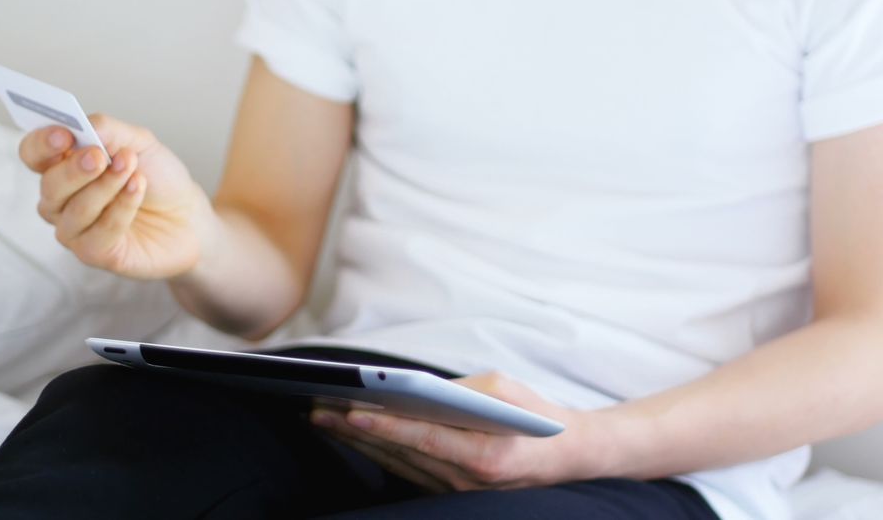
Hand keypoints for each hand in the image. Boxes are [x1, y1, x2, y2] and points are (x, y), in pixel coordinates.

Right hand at [20, 114, 208, 278]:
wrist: (188, 215)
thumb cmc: (157, 178)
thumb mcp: (138, 142)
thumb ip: (106, 129)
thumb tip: (80, 124)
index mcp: (63, 165)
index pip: (33, 153)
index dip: (42, 144)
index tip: (65, 134)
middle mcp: (61, 199)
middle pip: (49, 185)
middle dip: (75, 169)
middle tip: (102, 156)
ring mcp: (74, 229)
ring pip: (74, 210)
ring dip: (106, 187)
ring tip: (133, 171)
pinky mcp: (93, 253)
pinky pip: (98, 232)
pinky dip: (121, 208)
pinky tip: (137, 190)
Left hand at [310, 373, 609, 492]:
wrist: (564, 457)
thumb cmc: (534, 417)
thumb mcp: (505, 391)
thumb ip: (460, 391)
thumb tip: (414, 389)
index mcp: (485, 456)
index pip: (424, 439)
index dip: (385, 426)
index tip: (351, 411)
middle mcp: (467, 481)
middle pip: (400, 453)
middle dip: (355, 431)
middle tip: (318, 409)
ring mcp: (456, 491)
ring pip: (396, 463)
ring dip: (357, 442)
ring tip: (323, 419)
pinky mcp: (448, 492)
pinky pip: (405, 470)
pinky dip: (376, 451)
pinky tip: (351, 435)